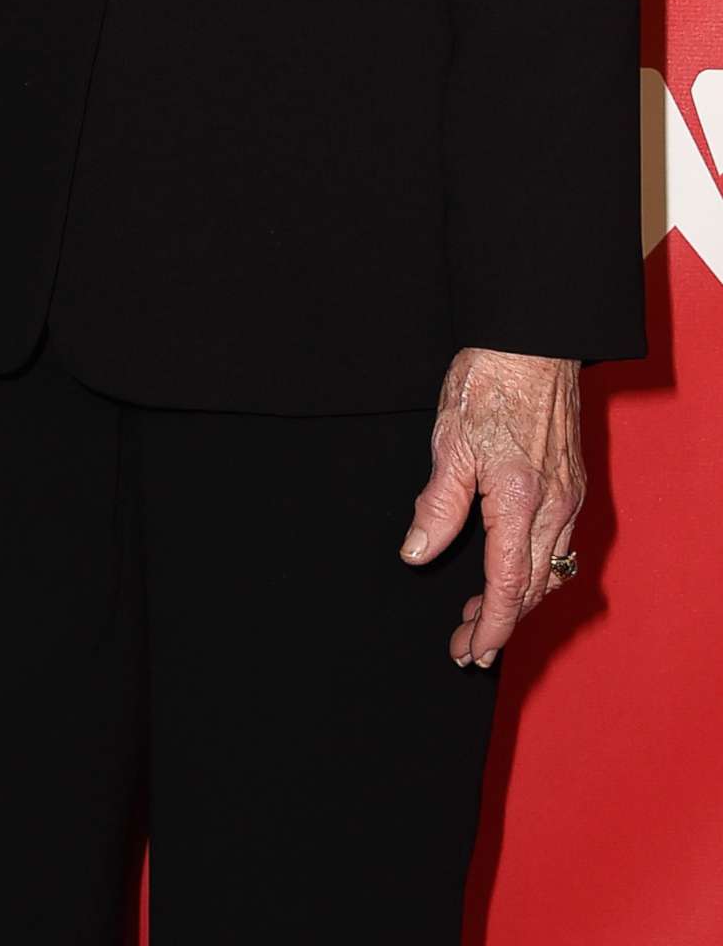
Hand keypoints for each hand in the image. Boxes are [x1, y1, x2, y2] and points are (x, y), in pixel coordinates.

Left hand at [399, 347, 582, 667]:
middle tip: (466, 645)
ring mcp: (569, 496)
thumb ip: (438, 506)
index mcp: (520, 500)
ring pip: (550, 570)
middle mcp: (555, 506)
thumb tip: (418, 554)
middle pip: (533, 587)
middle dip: (501, 622)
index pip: (509, 584)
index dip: (492, 625)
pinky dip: (537, 570)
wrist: (532, 340)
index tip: (472, 651)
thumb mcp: (450, 443)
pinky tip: (513, 569)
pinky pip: (561, 544)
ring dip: (519, 599)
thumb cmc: (489, 382)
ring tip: (482, 615)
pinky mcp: (573, 483)